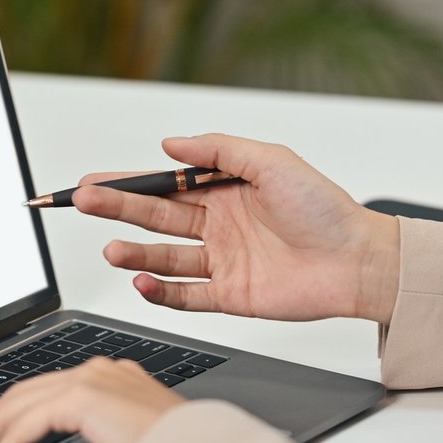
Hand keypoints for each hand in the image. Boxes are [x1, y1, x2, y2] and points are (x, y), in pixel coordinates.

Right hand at [73, 134, 400, 323]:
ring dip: (134, 254)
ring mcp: (222, 261)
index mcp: (225, 190)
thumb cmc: (325, 209)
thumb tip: (170, 145)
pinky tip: (142, 284)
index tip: (92, 181)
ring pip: (164, 258)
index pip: (164, 184)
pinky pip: (186, 295)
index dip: (126, 182)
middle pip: (155, 216)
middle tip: (83, 204)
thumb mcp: (272, 161)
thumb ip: (218, 151)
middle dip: (117, 209)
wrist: (359, 261)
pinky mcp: (231, 296)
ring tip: (112, 251)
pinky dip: (161, 293)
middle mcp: (218, 224)